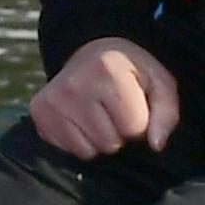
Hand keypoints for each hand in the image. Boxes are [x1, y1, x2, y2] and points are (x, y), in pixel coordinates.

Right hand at [30, 37, 178, 162]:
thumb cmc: (130, 72)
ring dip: (99, 140)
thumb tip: (156, 145)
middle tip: (113, 110)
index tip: (133, 105)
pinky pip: (69, 152)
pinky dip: (79, 142)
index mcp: (108, 69)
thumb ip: (165, 114)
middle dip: (118, 133)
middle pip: (110, 143)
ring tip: (98, 115)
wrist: (91, 52)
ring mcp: (53, 99)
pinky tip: (81, 120)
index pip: (135, 127)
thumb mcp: (158, 83)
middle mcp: (75, 83)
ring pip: (89, 152)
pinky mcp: (39, 112)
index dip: (139, 122)